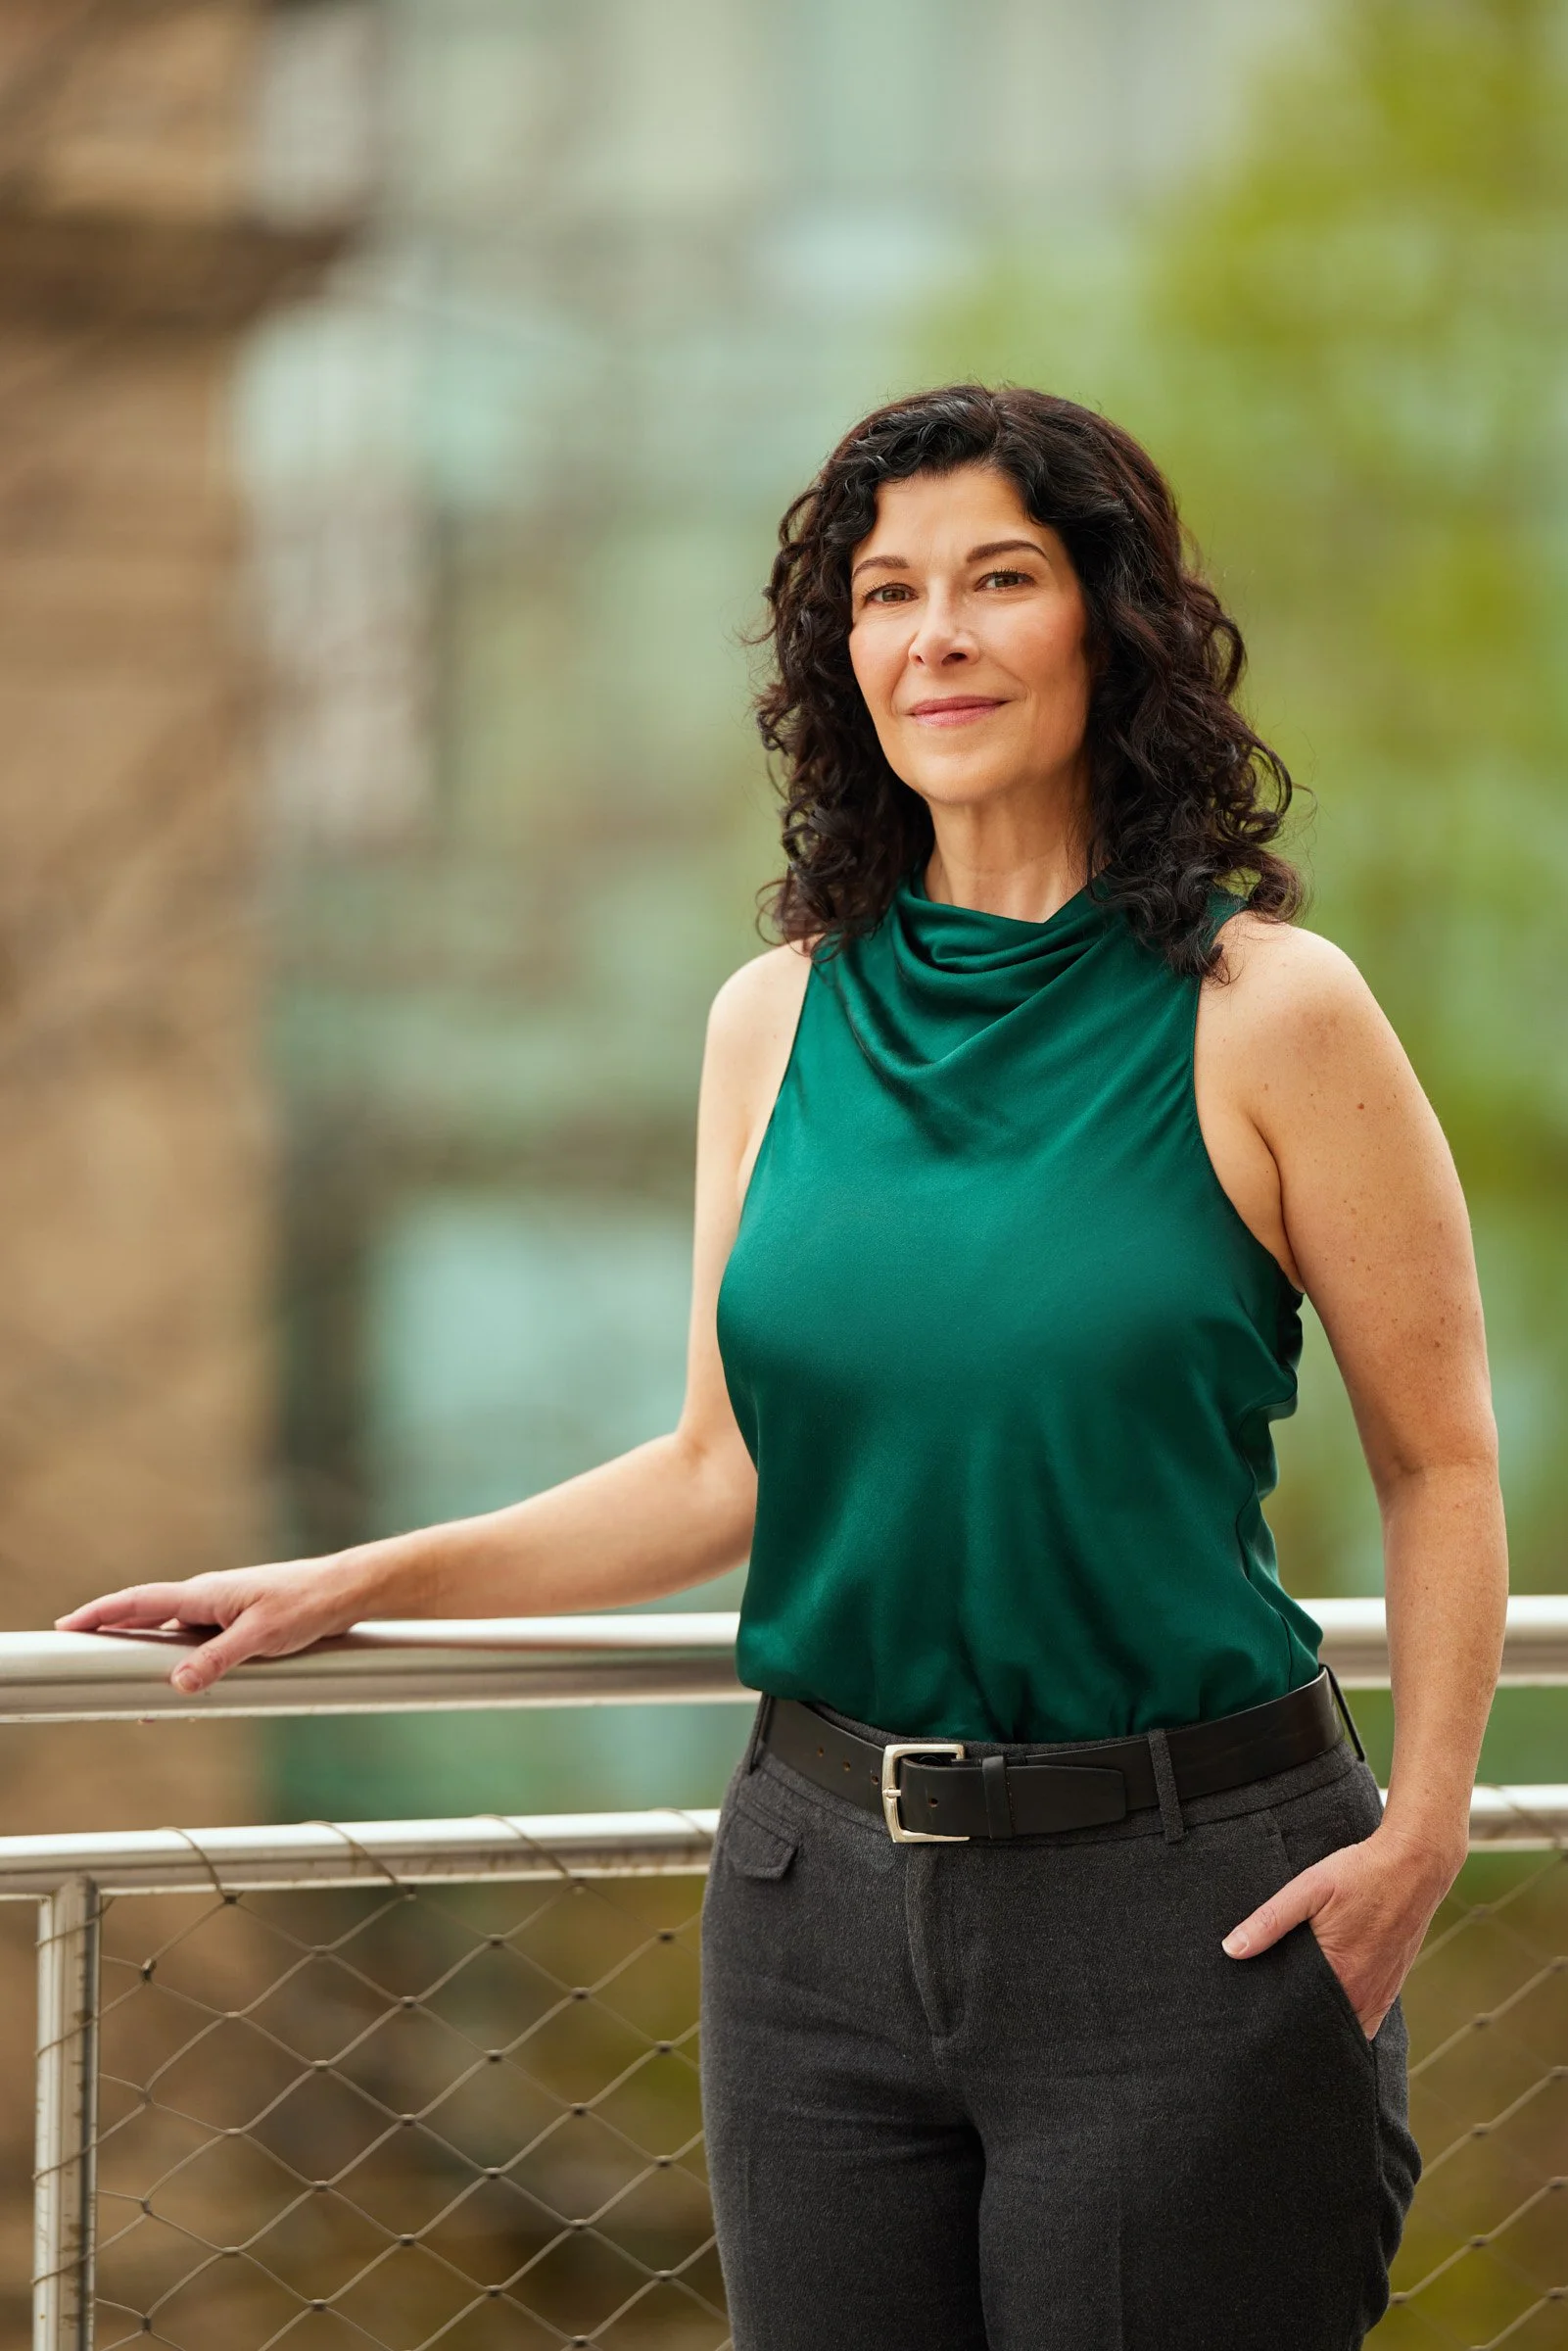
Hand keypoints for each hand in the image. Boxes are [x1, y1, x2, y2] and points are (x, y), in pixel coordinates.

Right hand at [54, 1559, 369, 1694]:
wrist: (346, 1592)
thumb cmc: (307, 1604)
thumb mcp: (261, 1636)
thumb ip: (217, 1660)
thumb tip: (176, 1685)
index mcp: (203, 1594)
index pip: (138, 1602)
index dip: (100, 1613)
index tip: (67, 1626)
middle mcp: (207, 1600)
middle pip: (147, 1621)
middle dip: (113, 1638)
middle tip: (80, 1658)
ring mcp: (221, 1613)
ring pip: (172, 1638)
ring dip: (149, 1659)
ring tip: (127, 1692)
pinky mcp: (238, 1626)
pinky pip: (198, 1647)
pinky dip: (181, 1666)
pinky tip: (181, 1690)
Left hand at [1221, 1821, 1461, 2036]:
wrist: (1415, 1865)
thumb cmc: (1361, 1874)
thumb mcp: (1309, 1888)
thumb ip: (1270, 1920)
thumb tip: (1232, 1949)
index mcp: (1340, 1974)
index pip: (1299, 2018)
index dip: (1277, 2023)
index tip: (1256, 2021)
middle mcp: (1364, 1994)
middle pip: (1322, 2027)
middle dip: (1297, 2028)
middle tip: (1269, 2021)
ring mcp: (1381, 1993)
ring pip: (1346, 2026)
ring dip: (1322, 2024)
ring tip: (1294, 2016)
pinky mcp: (1391, 1986)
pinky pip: (1366, 2019)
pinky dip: (1346, 2018)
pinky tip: (1326, 2006)